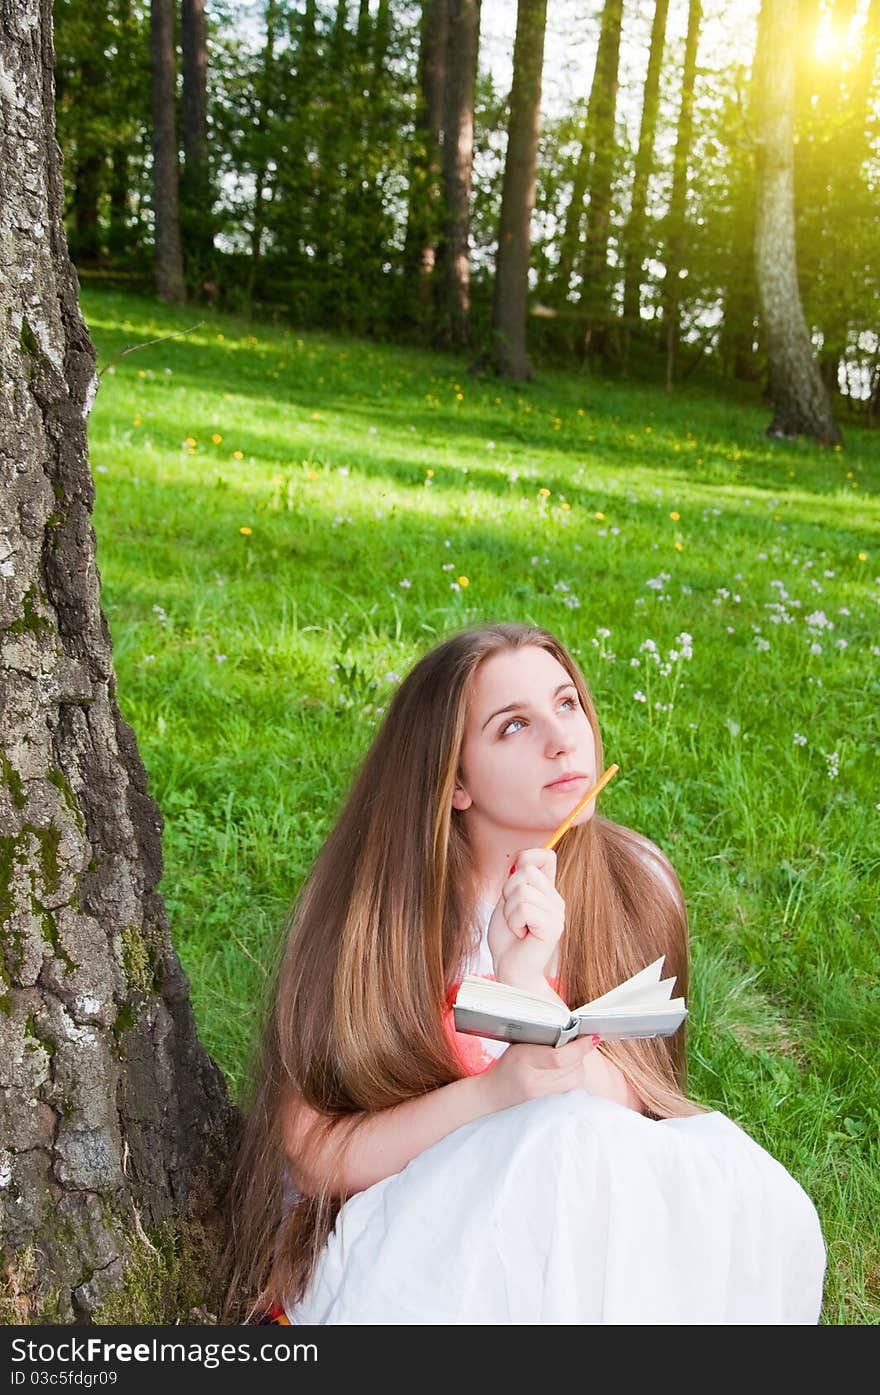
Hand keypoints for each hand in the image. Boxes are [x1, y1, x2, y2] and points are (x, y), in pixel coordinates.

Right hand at [481, 1038, 644, 1114]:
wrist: (493, 1095)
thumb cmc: (507, 1065)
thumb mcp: (520, 1045)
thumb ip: (545, 1038)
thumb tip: (575, 1032)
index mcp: (524, 1060)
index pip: (559, 1057)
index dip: (579, 1047)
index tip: (592, 1038)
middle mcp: (535, 1082)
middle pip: (573, 1068)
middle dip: (580, 1053)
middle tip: (577, 1044)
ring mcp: (543, 1098)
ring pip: (577, 1079)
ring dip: (579, 1066)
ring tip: (568, 1058)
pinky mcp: (550, 1106)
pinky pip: (573, 1088)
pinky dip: (574, 1077)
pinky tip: (565, 1071)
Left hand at [487, 847, 564, 987]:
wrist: (511, 969)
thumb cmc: (507, 939)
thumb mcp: (507, 902)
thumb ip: (515, 880)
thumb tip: (521, 859)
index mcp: (547, 891)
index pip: (546, 856)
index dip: (527, 858)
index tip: (513, 882)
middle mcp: (555, 899)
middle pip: (526, 871)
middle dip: (508, 892)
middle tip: (513, 915)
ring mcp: (557, 913)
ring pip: (522, 891)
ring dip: (509, 911)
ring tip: (517, 927)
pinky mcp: (553, 927)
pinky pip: (524, 909)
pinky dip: (514, 922)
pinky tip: (521, 934)